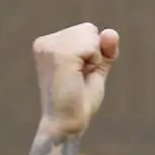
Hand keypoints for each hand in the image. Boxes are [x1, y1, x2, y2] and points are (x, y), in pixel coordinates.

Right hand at [34, 23, 118, 138]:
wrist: (66, 125)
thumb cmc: (79, 102)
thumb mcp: (95, 70)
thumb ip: (104, 50)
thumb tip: (110, 32)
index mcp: (47, 44)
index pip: (86, 31)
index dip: (92, 54)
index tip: (78, 75)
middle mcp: (44, 42)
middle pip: (88, 29)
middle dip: (93, 55)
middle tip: (78, 79)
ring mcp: (50, 47)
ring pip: (91, 35)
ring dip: (93, 60)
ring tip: (77, 79)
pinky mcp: (59, 54)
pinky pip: (92, 45)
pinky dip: (94, 63)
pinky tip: (79, 77)